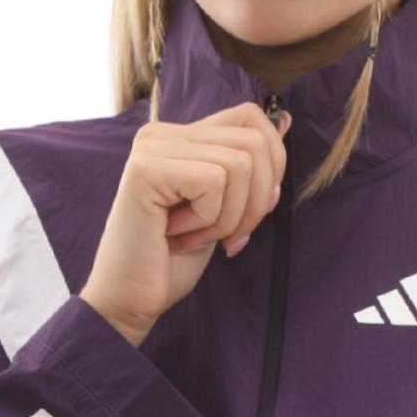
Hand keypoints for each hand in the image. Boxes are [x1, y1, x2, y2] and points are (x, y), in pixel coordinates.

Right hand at [80, 102, 290, 342]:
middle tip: (229, 237)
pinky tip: (179, 236)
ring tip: (197, 237)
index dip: (273, 164)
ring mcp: (151, 148)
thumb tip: (286, 121)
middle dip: (257, 202)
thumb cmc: (174, 259)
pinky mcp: (145, 169)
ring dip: (229, 217)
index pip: (250, 117)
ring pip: (239, 164)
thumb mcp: (223, 206)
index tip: (252, 211)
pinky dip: (209, 221)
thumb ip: (248, 165)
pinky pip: (213, 182)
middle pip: (254, 142)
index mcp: (180, 136)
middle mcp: (162, 134)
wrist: (131, 299)